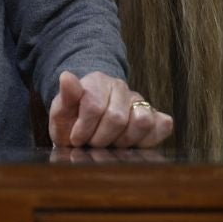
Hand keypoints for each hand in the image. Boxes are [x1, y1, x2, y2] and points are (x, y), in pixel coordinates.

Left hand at [47, 70, 173, 148]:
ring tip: (111, 143)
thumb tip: (66, 76)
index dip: (83, 129)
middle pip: (117, 118)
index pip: (94, 107)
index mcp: (97, 82)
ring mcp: (139, 101)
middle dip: (101, 138)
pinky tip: (132, 145)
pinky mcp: (154, 116)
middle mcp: (120, 88)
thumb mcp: (61, 111)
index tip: (75, 138)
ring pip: (142, 121)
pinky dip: (148, 140)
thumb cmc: (74, 120)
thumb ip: (65, 96)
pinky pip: (161, 126)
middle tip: (92, 142)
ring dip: (124, 141)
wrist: (87, 123)